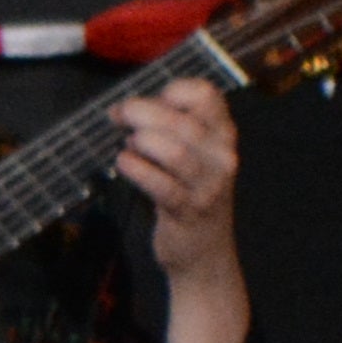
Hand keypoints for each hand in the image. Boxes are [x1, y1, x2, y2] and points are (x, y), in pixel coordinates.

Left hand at [112, 73, 249, 342]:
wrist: (203, 252)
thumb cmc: (188, 194)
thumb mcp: (192, 155)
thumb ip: (171, 127)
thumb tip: (130, 105)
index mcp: (223, 135)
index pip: (206, 95)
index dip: (171, 90)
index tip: (151, 99)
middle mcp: (222, 157)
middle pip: (181, 121)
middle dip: (141, 112)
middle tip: (118, 116)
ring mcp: (208, 185)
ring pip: (174, 150)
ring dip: (140, 142)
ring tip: (127, 145)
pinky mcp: (187, 210)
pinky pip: (160, 184)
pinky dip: (135, 170)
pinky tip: (124, 164)